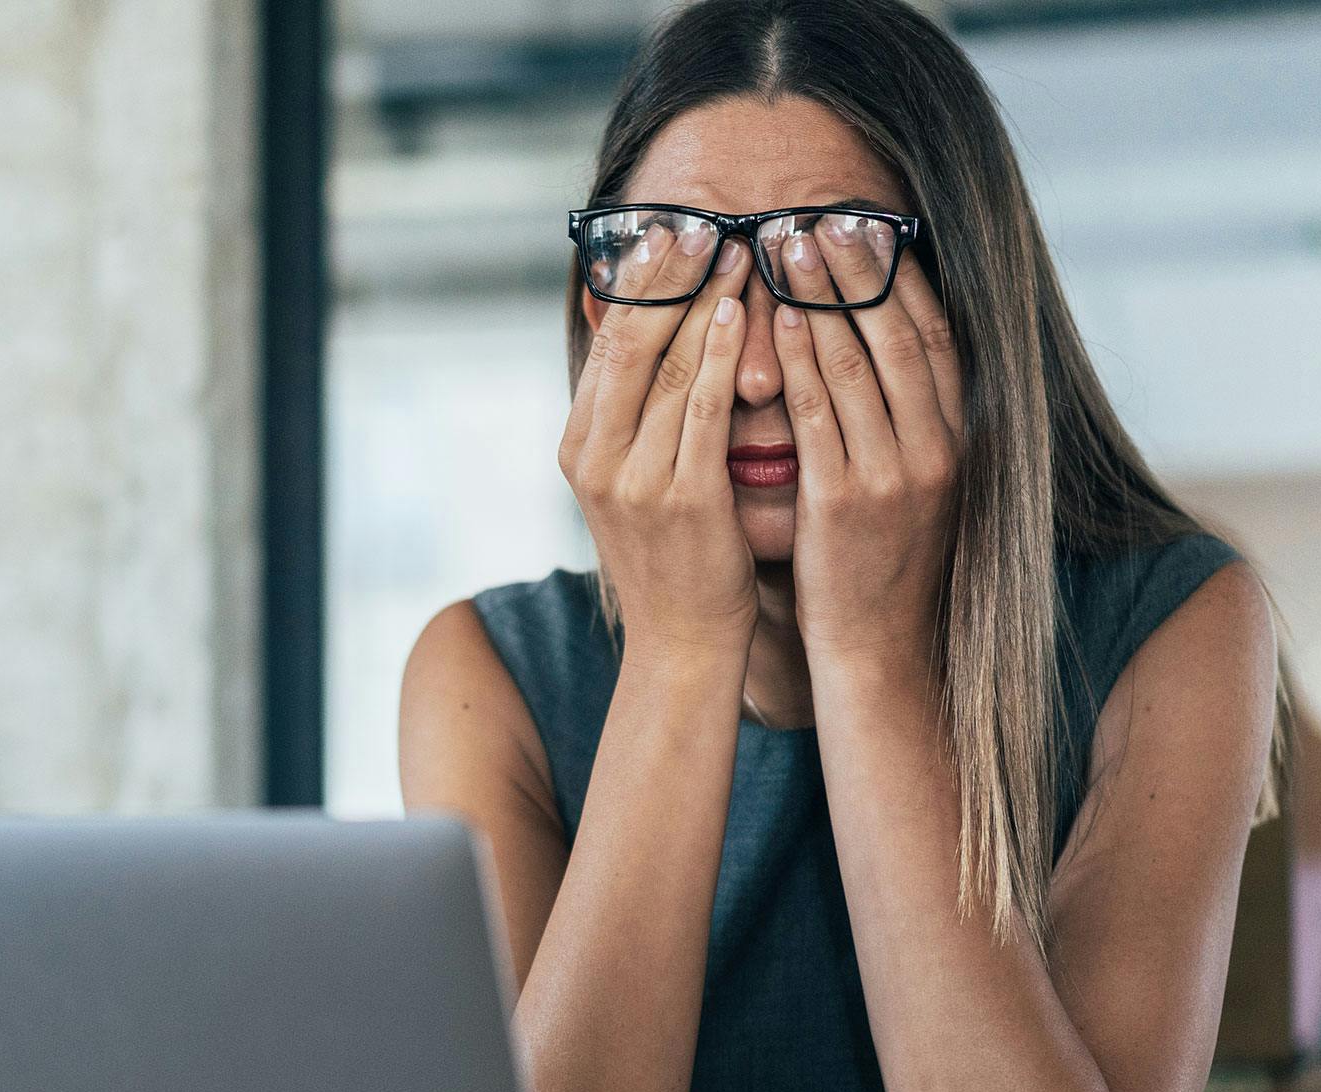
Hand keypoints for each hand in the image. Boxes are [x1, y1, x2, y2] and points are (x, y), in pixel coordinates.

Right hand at [558, 225, 756, 662]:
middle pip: (631, 343)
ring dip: (707, 300)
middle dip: (669, 276)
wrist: (683, 642)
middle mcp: (595, 457)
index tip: (669, 230)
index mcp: (578, 446)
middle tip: (703, 220)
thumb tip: (650, 336)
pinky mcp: (682, 498)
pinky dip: (723, 355)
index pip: (607, 343)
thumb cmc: (673, 555)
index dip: (638, 282)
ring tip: (739, 249)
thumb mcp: (635, 479)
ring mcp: (634, 479)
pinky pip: (704, 409)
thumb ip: (636, 415)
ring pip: (670, 366)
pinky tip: (742, 313)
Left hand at [771, 223, 962, 673]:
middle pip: (897, 335)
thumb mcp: (910, 485)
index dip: (901, 276)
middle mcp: (936, 449)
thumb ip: (901, 421)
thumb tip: (878, 352)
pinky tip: (778, 319)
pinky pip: (820, 415)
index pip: (934, 336)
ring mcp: (895, 474)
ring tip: (786, 244)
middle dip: (856, 269)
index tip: (870, 225)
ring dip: (820, 296)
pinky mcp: (847, 502)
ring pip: (858, 364)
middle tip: (818, 214)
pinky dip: (802, 361)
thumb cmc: (880, 563)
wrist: (879, 649)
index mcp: (956, 439)